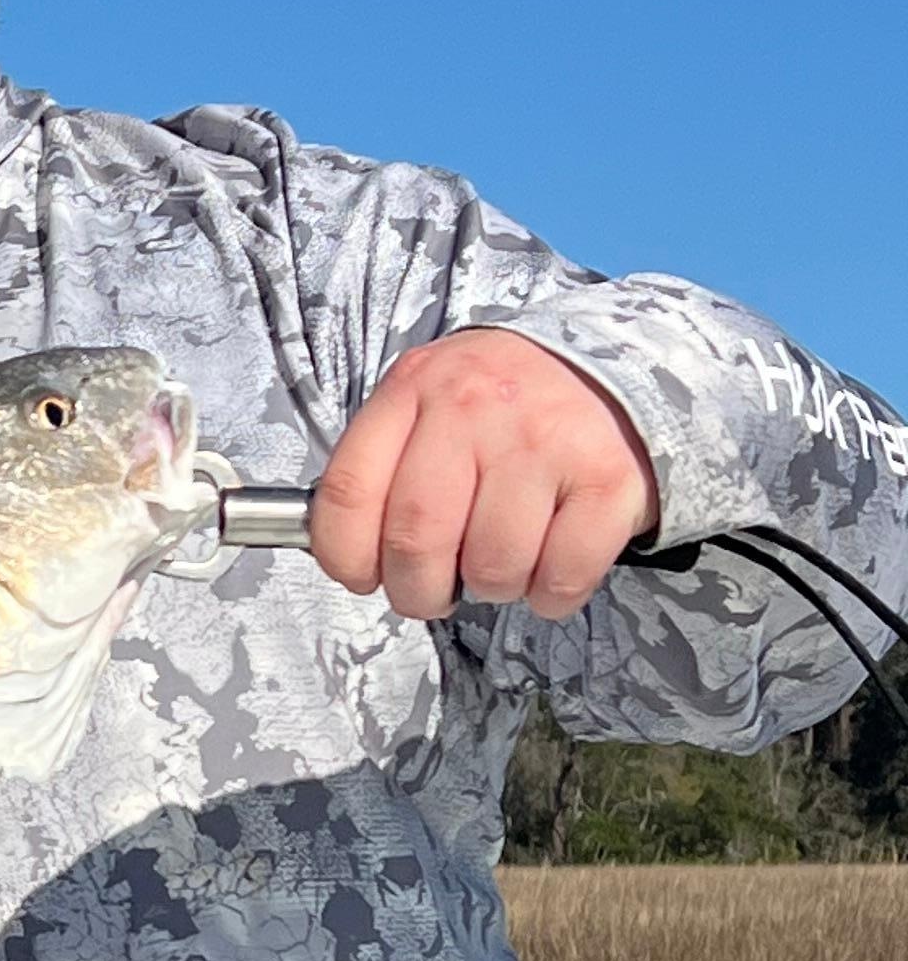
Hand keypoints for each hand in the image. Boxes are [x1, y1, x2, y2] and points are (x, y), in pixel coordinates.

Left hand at [311, 329, 659, 621]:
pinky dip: (550, 595)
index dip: (345, 556)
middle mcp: (473, 405)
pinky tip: (550, 565)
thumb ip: (383, 466)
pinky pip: (562, 575)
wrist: (616, 365)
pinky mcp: (607, 477)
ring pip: (491, 566)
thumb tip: (351, 557)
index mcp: (414, 387)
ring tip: (502, 561)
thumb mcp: (428, 402)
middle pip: (415, 538)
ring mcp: (543, 440)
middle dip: (417, 591)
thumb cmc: (502, 405)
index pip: (348, 490)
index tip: (363, 577)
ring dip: (492, 588)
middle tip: (432, 592)